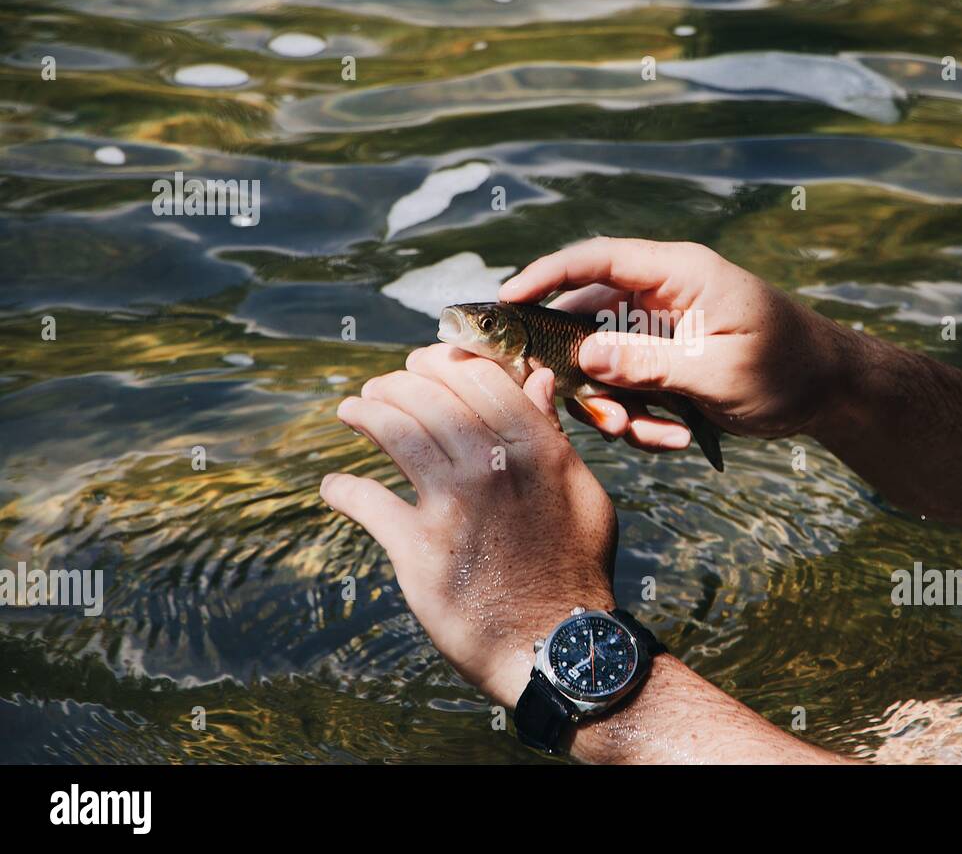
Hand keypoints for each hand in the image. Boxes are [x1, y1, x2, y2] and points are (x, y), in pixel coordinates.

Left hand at [318, 344, 616, 706]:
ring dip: (367, 414)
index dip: (442, 362)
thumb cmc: (574, 569)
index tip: (422, 365)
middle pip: (430, 396)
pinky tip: (334, 488)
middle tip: (378, 389)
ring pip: (396, 433)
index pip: (480, 377)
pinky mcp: (419, 548)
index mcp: (537, 449)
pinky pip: (367, 501)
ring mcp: (454, 505)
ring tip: (352, 412)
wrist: (556, 644)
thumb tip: (538, 380)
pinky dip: (343, 490)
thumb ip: (554, 435)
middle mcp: (494, 466)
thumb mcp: (582, 494)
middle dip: (396, 384)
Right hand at [499, 237, 848, 449]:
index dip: (545, 275)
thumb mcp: (719, 370)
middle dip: (576, 369)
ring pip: (602, 364)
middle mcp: (661, 296)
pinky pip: (627, 388)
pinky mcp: (664, 363)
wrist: (832, 391)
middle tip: (582, 409)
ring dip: (613, 405)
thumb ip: (649, 364)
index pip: (596, 260)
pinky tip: (674, 438)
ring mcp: (660, 331)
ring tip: (649, 434)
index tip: (506, 300)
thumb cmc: (789, 367)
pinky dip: (639, 418)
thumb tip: (584, 358)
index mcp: (677, 273)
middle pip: (585, 319)